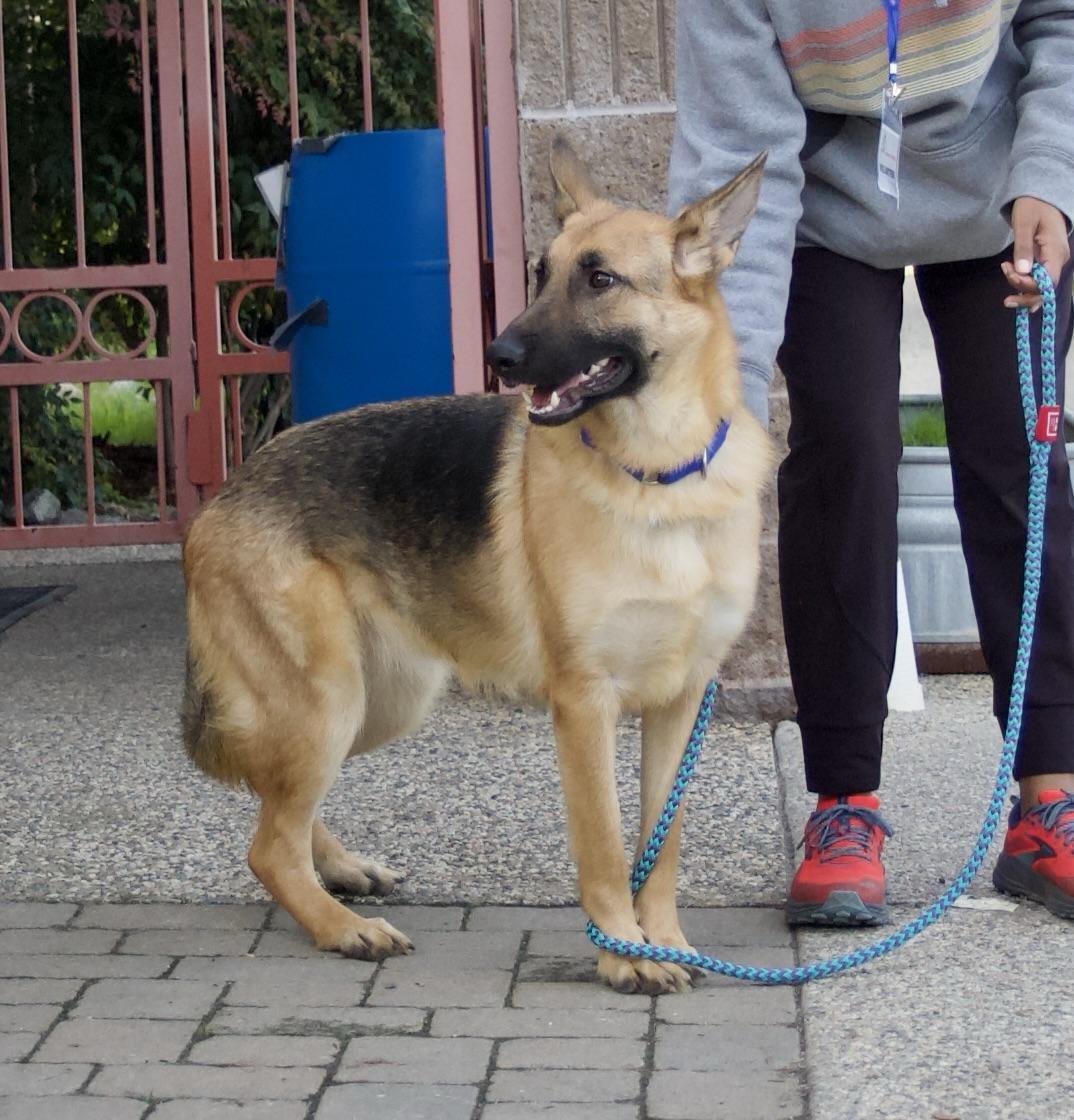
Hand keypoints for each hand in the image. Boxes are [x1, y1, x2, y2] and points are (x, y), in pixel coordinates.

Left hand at [1001, 197, 1069, 311]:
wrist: (1041, 197)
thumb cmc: (1033, 206)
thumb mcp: (1024, 223)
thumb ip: (1023, 247)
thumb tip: (1022, 271)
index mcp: (1056, 251)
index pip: (1047, 280)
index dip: (1028, 285)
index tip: (1010, 273)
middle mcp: (1058, 260)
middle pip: (1044, 288)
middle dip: (1024, 292)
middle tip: (1006, 284)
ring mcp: (1053, 261)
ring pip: (1040, 286)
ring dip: (1022, 288)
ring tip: (1006, 274)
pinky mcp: (1046, 261)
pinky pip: (1038, 279)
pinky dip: (1025, 283)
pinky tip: (1013, 281)